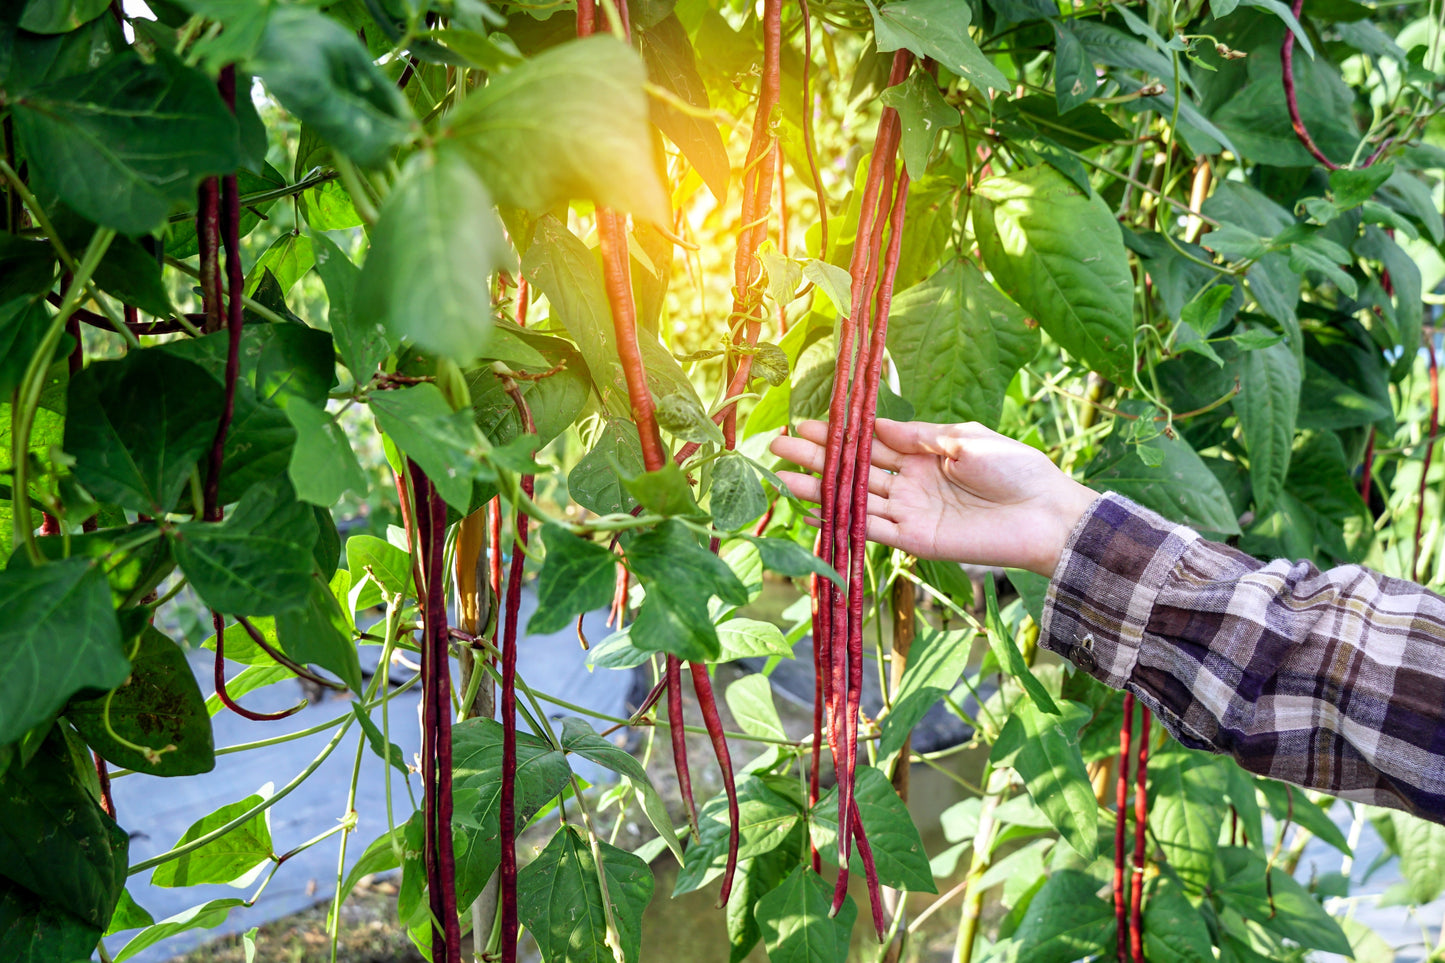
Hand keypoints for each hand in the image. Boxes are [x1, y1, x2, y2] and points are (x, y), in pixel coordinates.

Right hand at [770, 419, 1098, 576]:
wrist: (1046, 514)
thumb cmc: (1015, 468)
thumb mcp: (965, 438)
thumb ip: (918, 435)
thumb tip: (875, 424)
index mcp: (922, 453)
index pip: (870, 441)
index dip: (837, 433)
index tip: (804, 422)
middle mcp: (909, 481)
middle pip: (853, 468)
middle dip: (815, 457)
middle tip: (777, 445)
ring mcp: (909, 510)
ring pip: (854, 497)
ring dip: (818, 488)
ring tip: (781, 476)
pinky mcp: (914, 538)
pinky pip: (870, 528)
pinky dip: (842, 520)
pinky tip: (813, 510)